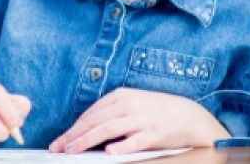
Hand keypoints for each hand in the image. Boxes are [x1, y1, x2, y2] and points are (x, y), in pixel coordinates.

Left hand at [49, 88, 229, 154]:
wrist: (190, 115)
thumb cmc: (156, 111)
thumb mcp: (131, 105)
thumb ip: (111, 114)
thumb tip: (86, 129)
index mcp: (120, 96)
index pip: (90, 114)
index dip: (73, 128)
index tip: (60, 141)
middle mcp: (128, 105)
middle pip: (94, 121)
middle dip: (74, 136)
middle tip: (59, 148)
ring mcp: (141, 119)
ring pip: (108, 130)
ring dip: (87, 141)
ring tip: (72, 151)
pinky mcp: (155, 133)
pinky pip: (135, 141)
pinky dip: (122, 146)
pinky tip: (109, 152)